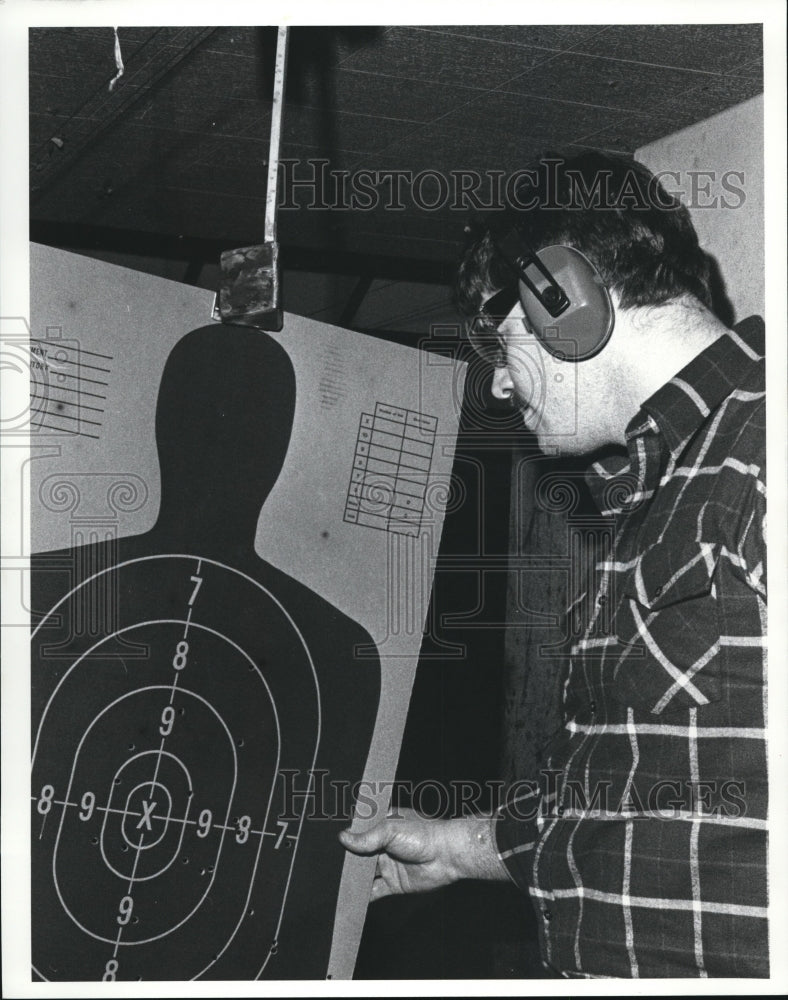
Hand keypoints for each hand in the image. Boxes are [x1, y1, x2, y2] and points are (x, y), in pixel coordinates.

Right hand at [338, 808, 506, 898]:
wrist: (447, 855)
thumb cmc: (422, 833)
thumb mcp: (390, 829)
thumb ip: (366, 837)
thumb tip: (342, 837)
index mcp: (383, 825)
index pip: (359, 830)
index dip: (346, 836)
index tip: (326, 841)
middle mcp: (383, 845)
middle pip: (359, 854)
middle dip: (346, 860)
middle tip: (325, 865)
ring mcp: (388, 865)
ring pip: (364, 873)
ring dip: (353, 878)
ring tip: (332, 882)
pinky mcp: (394, 884)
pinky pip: (375, 891)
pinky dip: (364, 895)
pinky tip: (350, 898)